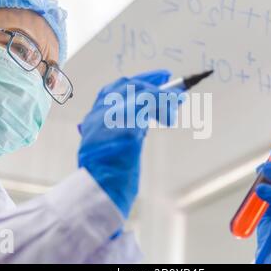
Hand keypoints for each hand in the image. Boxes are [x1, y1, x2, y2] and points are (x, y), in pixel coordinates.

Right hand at [77, 70, 182, 217]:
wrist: (102, 193)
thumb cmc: (111, 175)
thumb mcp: (113, 147)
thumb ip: (125, 129)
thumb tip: (150, 114)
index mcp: (93, 120)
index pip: (112, 90)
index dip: (136, 81)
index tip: (156, 78)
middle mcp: (97, 115)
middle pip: (125, 86)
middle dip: (151, 82)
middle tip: (171, 83)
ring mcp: (108, 118)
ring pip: (138, 93)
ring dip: (161, 96)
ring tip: (176, 103)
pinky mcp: (124, 126)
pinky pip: (147, 105)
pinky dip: (162, 106)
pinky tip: (170, 118)